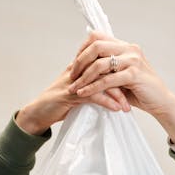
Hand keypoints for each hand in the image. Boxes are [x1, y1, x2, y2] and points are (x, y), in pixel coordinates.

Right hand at [15, 62, 130, 136]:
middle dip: (123, 84)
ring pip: (101, 82)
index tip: (134, 85)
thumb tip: (112, 88)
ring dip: (117, 95)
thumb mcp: (79, 91)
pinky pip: (93, 96)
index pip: (106, 62)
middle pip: (107, 70)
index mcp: (81, 66)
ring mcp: (74, 81)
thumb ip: (93, 85)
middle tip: (136, 96)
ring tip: (128, 107)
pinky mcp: (70, 94)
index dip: (121, 72)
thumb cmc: (59, 103)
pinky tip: (116, 109)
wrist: (38, 112)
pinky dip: (107, 102)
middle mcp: (79, 70)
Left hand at [68, 31, 174, 142]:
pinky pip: (107, 80)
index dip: (83, 49)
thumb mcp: (121, 76)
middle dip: (80, 61)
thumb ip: (107, 68)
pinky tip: (84, 94)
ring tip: (74, 88)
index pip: (97, 36)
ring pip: (100, 64)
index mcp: (125, 46)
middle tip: (71, 75)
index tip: (75, 64)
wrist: (161, 102)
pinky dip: (93, 88)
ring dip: (84, 77)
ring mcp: (133, 60)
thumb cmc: (140, 91)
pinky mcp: (134, 74)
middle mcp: (129, 49)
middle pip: (96, 46)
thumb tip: (85, 67)